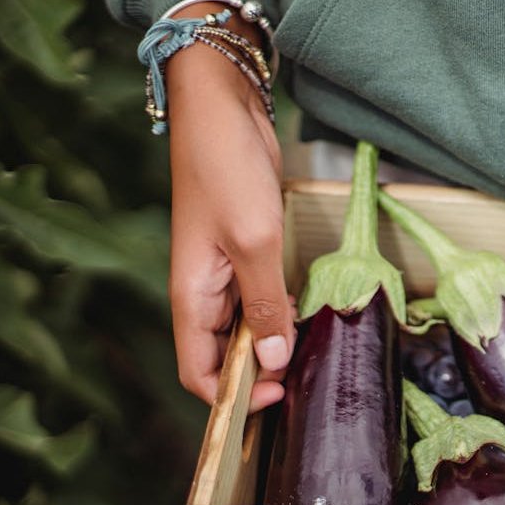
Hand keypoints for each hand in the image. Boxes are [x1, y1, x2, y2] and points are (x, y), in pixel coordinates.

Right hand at [166, 4, 292, 411]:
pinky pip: (260, 298)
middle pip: (224, 357)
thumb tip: (271, 361)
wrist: (223, 107)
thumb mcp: (253, 240)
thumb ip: (264, 304)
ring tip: (313, 356)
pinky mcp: (246, 251)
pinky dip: (281, 313)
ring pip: (245, 329)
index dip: (233, 397)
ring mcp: (224, 272)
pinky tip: (309, 316)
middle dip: (258, 377)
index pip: (199, 373)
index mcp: (191, 296)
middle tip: (305, 382)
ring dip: (274, 345)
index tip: (277, 396)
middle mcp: (203, 292)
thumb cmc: (226, 168)